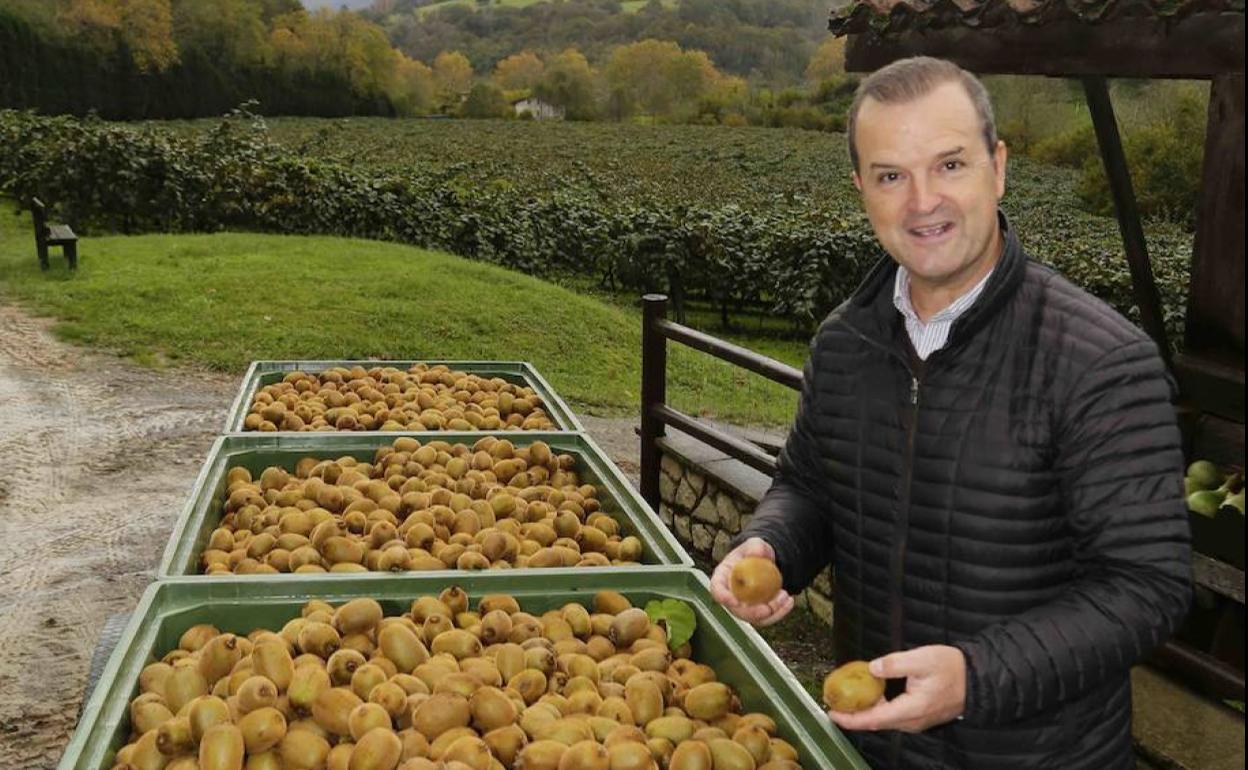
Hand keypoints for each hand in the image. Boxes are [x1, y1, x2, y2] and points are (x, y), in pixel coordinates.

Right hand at [709, 537, 793, 626]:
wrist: (766, 561)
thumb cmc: (755, 552)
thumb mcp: (756, 544)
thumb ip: (755, 546)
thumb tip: (757, 552)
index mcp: (723, 577)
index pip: (717, 589)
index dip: (723, 597)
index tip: (734, 601)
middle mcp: (731, 595)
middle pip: (736, 610)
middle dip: (752, 613)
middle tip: (768, 608)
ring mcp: (744, 605)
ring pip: (755, 617)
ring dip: (772, 612)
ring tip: (785, 596)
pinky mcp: (758, 611)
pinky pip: (767, 617)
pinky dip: (780, 612)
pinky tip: (789, 601)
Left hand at [829, 645, 965, 732]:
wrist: (976, 679)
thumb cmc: (952, 668)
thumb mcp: (922, 659)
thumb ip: (895, 663)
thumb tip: (873, 669)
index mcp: (910, 709)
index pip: (873, 719)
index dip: (851, 719)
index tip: (833, 714)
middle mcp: (912, 721)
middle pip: (875, 722)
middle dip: (853, 715)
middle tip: (834, 703)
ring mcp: (916, 721)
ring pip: (884, 719)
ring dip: (865, 711)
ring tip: (847, 698)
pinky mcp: (919, 716)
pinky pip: (893, 716)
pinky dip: (878, 708)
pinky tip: (870, 694)